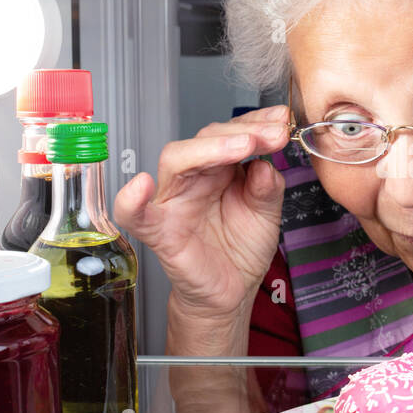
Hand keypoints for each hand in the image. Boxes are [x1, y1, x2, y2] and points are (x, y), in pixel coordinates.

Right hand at [114, 105, 290, 323]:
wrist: (232, 291)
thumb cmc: (241, 248)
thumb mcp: (267, 214)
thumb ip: (268, 188)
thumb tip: (265, 165)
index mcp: (219, 169)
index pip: (230, 134)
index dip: (255, 124)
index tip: (281, 121)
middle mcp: (194, 178)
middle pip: (204, 139)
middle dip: (241, 131)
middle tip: (272, 134)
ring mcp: (174, 202)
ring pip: (176, 160)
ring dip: (210, 149)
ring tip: (244, 145)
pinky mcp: (159, 231)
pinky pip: (135, 215)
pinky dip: (131, 201)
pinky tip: (141, 186)